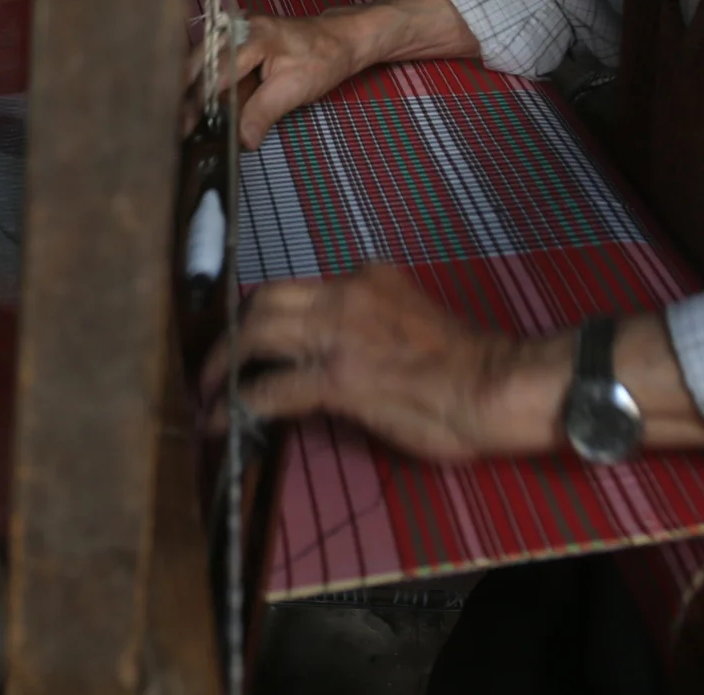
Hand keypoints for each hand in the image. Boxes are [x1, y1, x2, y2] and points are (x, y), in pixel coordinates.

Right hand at [187, 0, 483, 148]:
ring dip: (192, 89)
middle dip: (185, 95)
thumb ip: (263, 113)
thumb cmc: (323, 58)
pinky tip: (198, 103)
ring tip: (182, 118)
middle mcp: (238, 28)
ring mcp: (237, 31)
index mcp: (253, 36)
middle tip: (177, 126)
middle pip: (199, 63)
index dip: (199, 102)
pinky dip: (204, 82)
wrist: (343, 39)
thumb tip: (242, 140)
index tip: (186, 127)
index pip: (216, 73)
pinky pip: (214, 61)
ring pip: (202, 61)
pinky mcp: (239, 41)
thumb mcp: (295, 89)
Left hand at [202, 270, 703, 465]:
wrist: (497, 386)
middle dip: (229, 335)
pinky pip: (271, 390)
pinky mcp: (338, 379)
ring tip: (206, 395)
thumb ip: (372, 323)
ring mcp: (339, 335)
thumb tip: (341, 354)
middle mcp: (346, 295)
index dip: (264, 315)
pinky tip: (224, 424)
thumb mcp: (411, 319)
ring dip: (223, 367)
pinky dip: (240, 406)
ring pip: (256, 335)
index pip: (297, 289)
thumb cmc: (470, 365)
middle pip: (263, 302)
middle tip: (212, 367)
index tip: (250, 341)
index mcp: (366, 279)